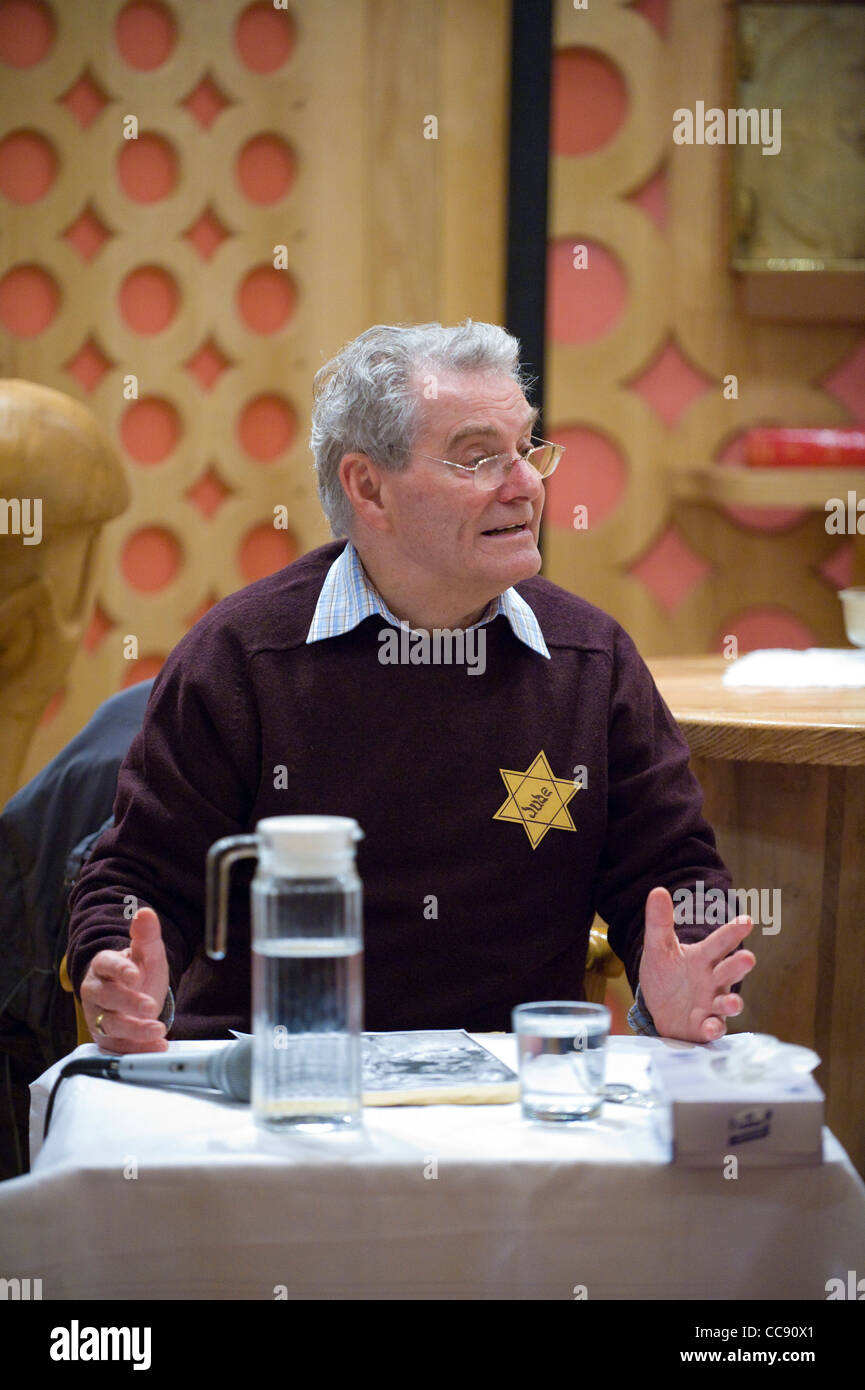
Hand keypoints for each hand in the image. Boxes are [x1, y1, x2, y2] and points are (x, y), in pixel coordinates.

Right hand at [79, 907, 169, 1053]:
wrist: (134, 997)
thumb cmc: (138, 972)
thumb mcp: (147, 953)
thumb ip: (146, 935)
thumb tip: (145, 913)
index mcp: (103, 966)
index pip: (105, 964)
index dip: (119, 969)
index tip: (134, 974)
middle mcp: (96, 992)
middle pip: (106, 997)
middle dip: (128, 1002)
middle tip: (150, 1006)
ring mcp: (99, 1017)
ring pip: (110, 1025)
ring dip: (134, 1030)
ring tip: (158, 1030)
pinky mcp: (107, 1039)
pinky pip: (119, 1046)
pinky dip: (138, 1048)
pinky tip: (157, 1046)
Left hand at [639, 886, 755, 1041]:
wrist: (659, 1007)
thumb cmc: (666, 974)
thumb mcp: (658, 947)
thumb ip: (659, 921)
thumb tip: (657, 890)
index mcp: (704, 957)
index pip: (721, 942)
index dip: (733, 932)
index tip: (746, 920)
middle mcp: (713, 980)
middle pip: (729, 971)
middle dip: (738, 966)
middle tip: (747, 958)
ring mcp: (711, 1004)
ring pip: (727, 1003)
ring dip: (732, 1003)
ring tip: (732, 1002)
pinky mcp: (704, 1025)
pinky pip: (713, 1027)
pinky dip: (712, 1028)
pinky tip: (709, 1027)